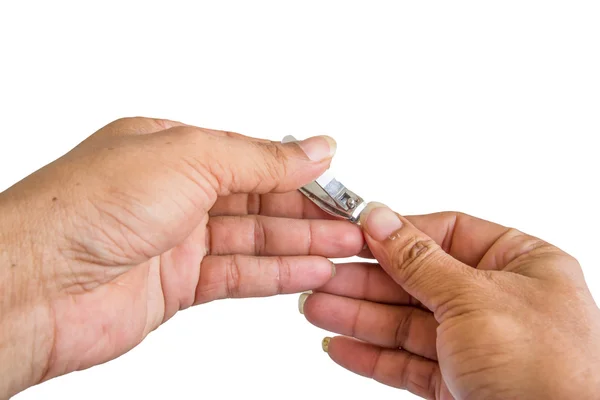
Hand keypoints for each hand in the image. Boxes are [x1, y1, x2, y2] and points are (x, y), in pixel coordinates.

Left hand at [0, 118, 363, 397]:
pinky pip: (239, 275)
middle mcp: (174, 192)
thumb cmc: (88, 207)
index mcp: (171, 148)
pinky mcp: (176, 285)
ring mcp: (176, 240)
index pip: (252, 157)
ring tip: (346, 249)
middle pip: (258, 201)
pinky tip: (310, 272)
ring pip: (255, 240)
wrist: (33, 286)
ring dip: (302, 245)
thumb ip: (259, 158)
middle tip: (354, 222)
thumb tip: (314, 147)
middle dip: (309, 212)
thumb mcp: (190, 158)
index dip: (299, 171)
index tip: (339, 181)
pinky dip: (276, 274)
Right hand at [300, 204, 599, 398]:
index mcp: (520, 265)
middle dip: (365, 281)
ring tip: (315, 308)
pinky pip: (406, 362)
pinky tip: (340, 346)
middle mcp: (498, 302)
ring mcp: (476, 345)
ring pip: (405, 323)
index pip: (446, 234)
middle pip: (416, 280)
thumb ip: (418, 259)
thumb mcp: (474, 299)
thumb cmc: (550, 374)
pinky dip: (372, 356)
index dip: (397, 233)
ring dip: (358, 317)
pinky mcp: (457, 383)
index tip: (354, 233)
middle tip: (322, 275)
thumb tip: (380, 219)